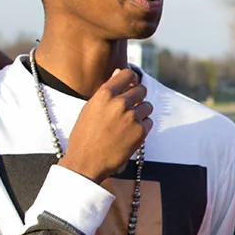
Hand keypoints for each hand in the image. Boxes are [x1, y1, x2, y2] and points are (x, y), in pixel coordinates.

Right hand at [61, 69, 153, 183]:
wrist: (86, 162)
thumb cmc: (84, 135)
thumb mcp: (90, 108)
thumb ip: (107, 90)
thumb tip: (119, 72)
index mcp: (105, 94)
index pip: (128, 74)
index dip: (131, 79)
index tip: (131, 84)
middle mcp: (120, 103)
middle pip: (142, 90)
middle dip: (137, 97)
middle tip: (129, 107)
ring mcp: (132, 117)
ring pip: (148, 106)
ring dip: (141, 112)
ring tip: (128, 122)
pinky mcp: (140, 132)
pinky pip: (149, 122)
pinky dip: (142, 126)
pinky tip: (130, 133)